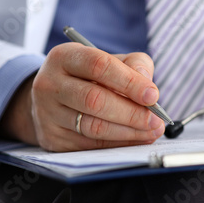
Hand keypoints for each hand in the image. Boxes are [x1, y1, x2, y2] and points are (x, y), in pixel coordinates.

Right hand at [0, 43, 164, 151]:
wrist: (54, 98)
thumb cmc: (90, 76)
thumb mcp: (111, 60)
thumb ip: (135, 65)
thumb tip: (148, 86)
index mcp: (65, 57)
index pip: (99, 66)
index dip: (129, 82)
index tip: (153, 95)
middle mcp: (50, 84)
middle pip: (94, 100)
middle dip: (131, 112)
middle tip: (156, 119)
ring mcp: (47, 113)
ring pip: (93, 127)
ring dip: (129, 132)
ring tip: (152, 131)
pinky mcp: (52, 138)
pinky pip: (91, 145)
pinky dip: (119, 144)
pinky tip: (137, 139)